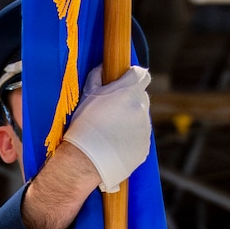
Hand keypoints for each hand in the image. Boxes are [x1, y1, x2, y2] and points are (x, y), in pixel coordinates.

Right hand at [60, 65, 152, 191]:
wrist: (86, 161)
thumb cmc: (84, 126)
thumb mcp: (87, 96)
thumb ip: (97, 77)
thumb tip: (102, 67)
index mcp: (129, 92)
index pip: (142, 75)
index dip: (134, 77)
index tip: (125, 82)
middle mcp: (142, 108)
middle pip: (141, 97)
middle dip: (130, 100)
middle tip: (112, 111)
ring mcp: (145, 129)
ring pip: (141, 118)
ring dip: (130, 120)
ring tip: (110, 131)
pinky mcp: (144, 146)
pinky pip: (140, 137)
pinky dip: (130, 138)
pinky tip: (114, 145)